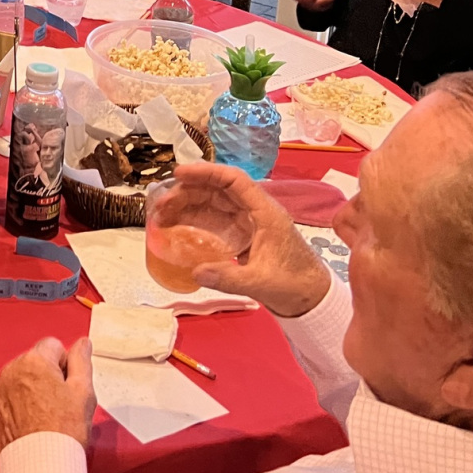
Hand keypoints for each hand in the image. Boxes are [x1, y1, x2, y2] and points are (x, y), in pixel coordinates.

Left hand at [0, 337, 95, 453]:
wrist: (40, 463)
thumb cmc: (63, 431)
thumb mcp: (83, 392)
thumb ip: (81, 361)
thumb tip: (82, 343)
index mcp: (35, 361)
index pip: (53, 345)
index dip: (64, 364)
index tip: (66, 384)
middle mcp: (12, 369)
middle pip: (34, 361)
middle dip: (45, 375)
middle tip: (57, 402)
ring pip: (19, 378)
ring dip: (29, 388)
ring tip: (42, 414)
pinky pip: (5, 395)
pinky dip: (14, 404)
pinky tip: (27, 420)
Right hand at [168, 162, 330, 316]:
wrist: (311, 299)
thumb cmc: (294, 285)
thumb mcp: (261, 283)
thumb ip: (229, 277)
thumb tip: (196, 271)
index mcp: (265, 212)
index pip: (234, 180)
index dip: (207, 172)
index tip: (180, 173)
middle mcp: (254, 211)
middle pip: (217, 190)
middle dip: (188, 191)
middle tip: (161, 203)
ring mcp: (247, 223)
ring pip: (212, 203)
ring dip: (187, 205)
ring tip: (162, 214)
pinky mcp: (240, 235)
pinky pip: (213, 220)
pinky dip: (193, 220)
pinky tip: (176, 226)